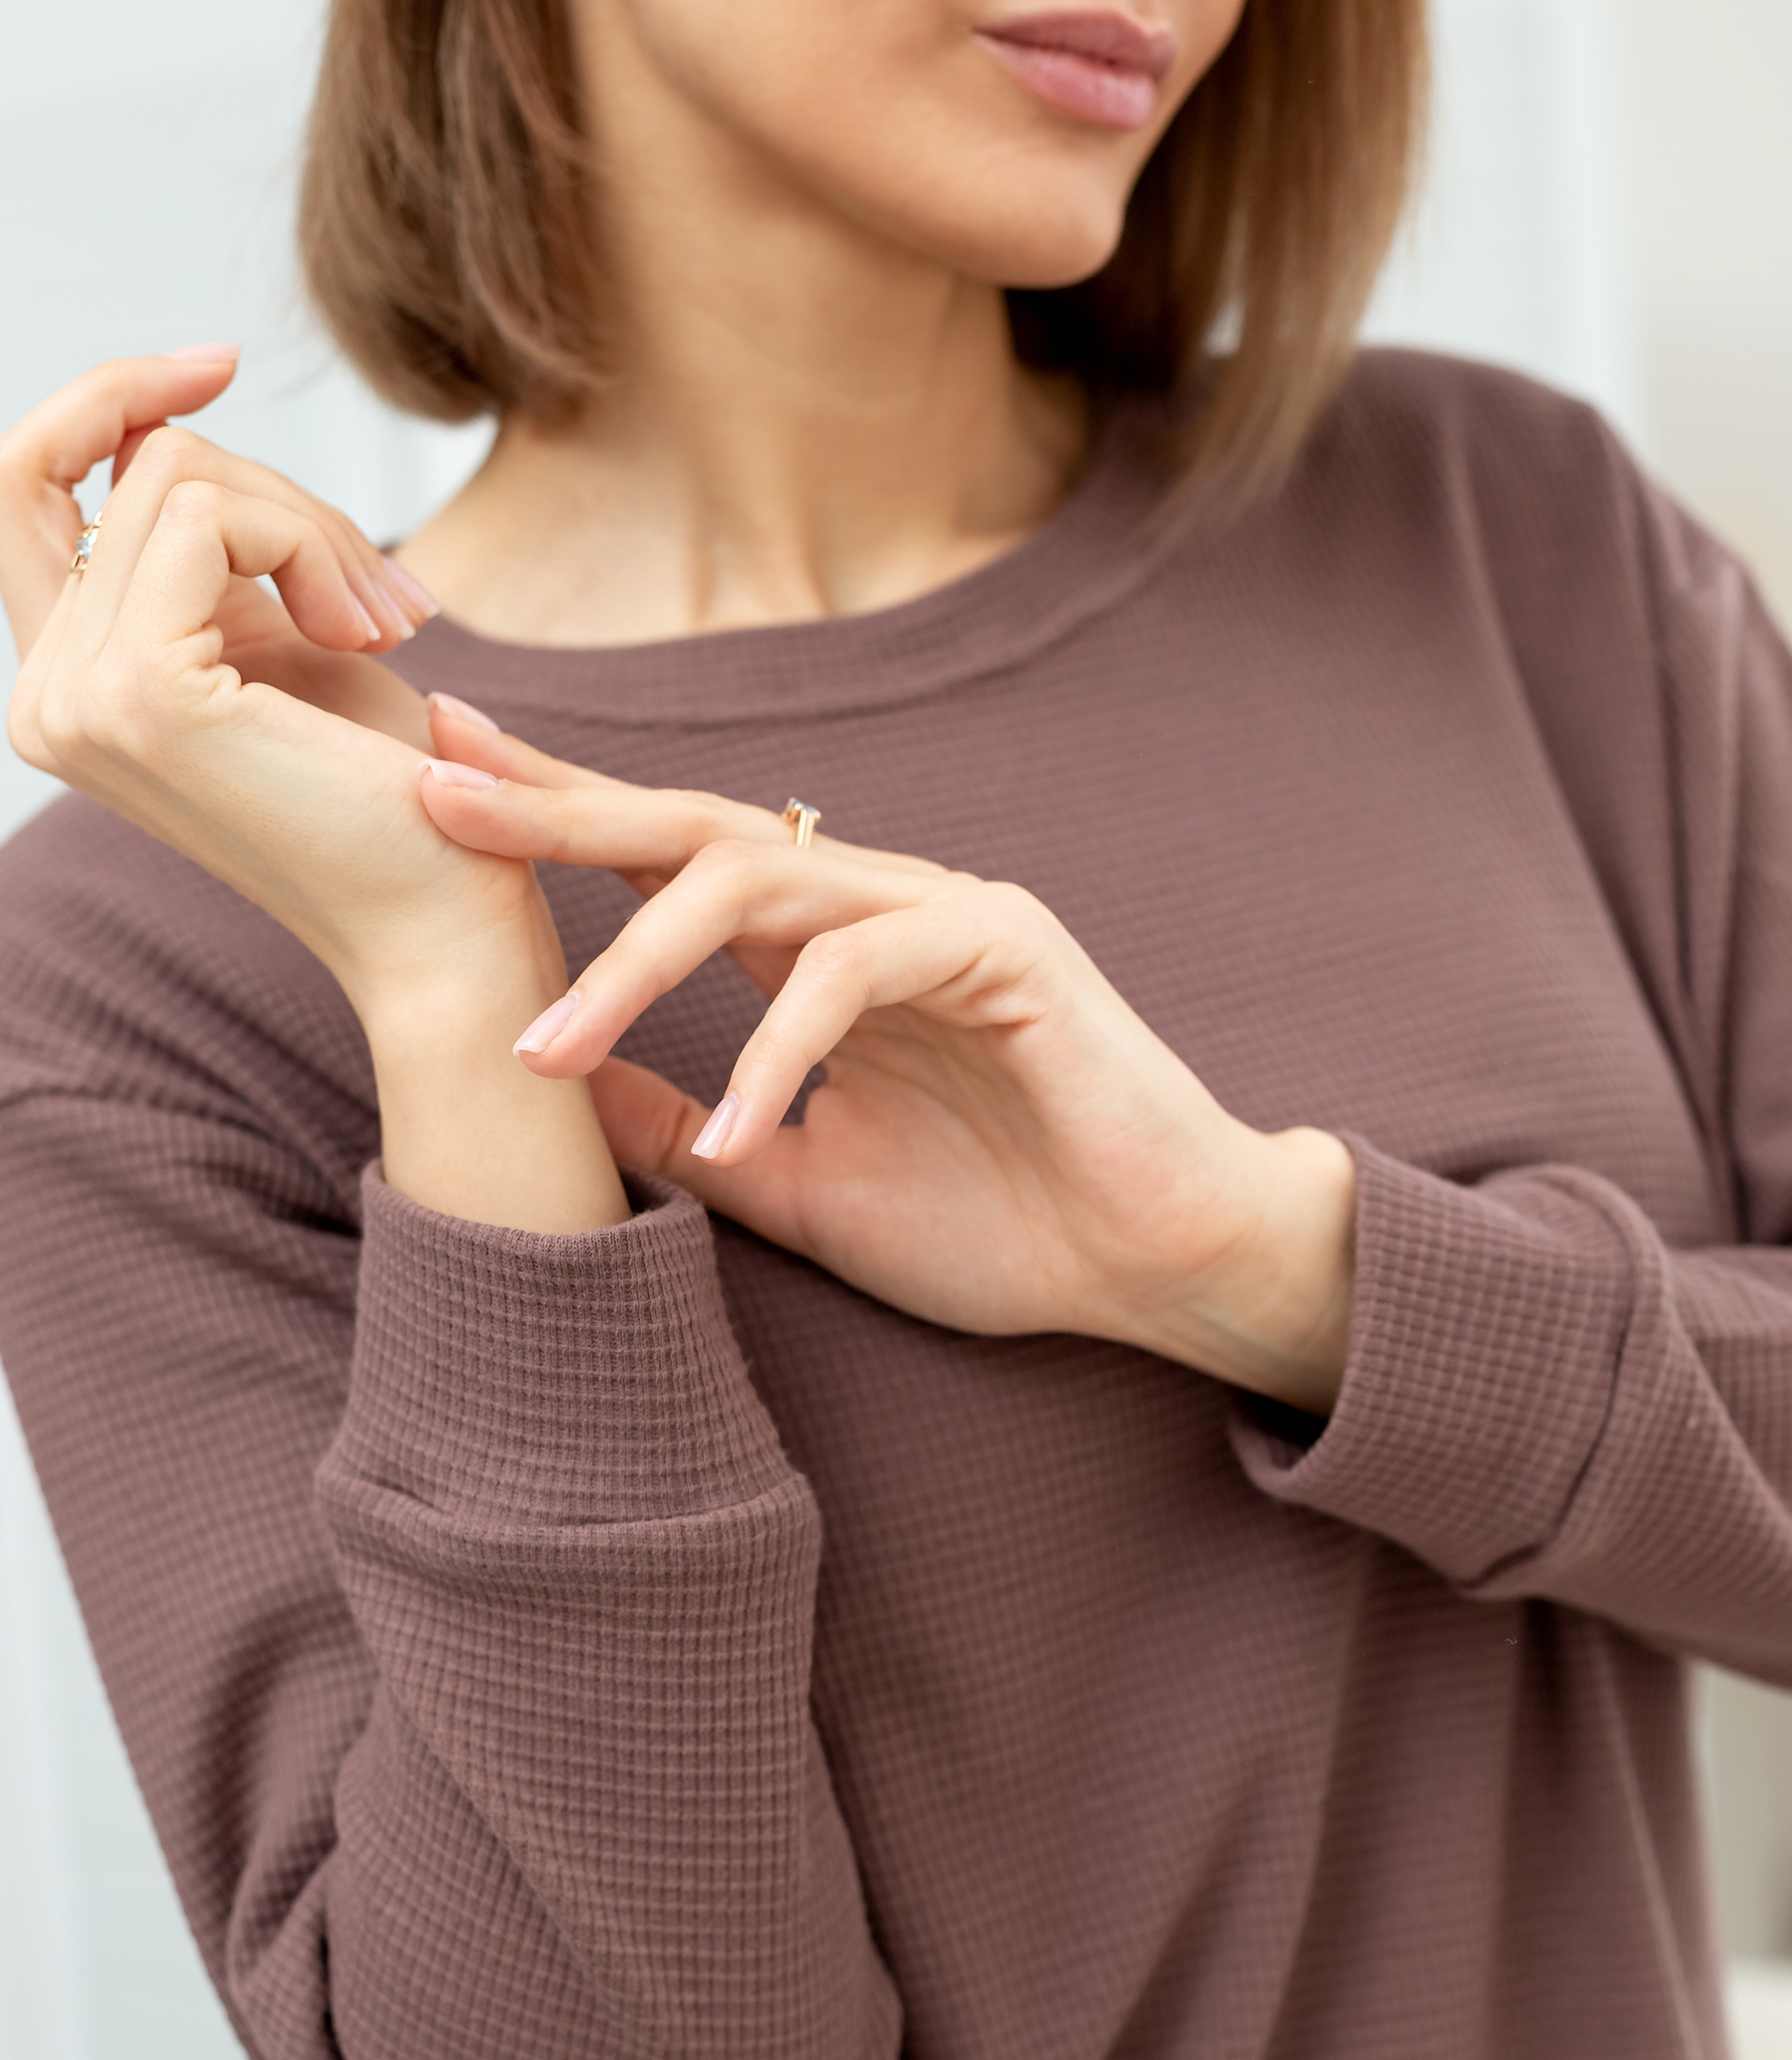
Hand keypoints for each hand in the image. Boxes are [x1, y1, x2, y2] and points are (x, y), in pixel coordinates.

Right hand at [0, 353, 529, 1010]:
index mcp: (70, 687)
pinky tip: (370, 640)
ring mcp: (78, 702)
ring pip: (179, 476)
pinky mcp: (141, 696)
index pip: (30, 483)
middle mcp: (45, 700)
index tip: (219, 363)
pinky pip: (211, 513)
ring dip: (319, 529)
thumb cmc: (400, 796)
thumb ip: (210, 547)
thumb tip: (159, 423)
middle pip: (128, 466)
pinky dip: (313, 546)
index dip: (110, 398)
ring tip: (388, 629)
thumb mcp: (289, 638)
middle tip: (389, 603)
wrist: (449, 928)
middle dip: (279, 494)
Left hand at [421, 714, 1357, 1407]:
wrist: (1156, 1271)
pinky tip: (731, 1132)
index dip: (555, 821)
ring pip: (760, 887)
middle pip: (692, 834)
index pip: (668, 864)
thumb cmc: (999, 1228)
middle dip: (558, 813)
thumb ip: (686, 1127)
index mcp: (822, 950)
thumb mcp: (796, 1183)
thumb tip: (560, 1090)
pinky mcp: (1007, 951)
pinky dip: (779, 1049)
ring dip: (636, 964)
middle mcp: (873, 907)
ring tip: (538, 1049)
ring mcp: (943, 915)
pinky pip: (858, 972)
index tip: (437, 789)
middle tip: (433, 794)